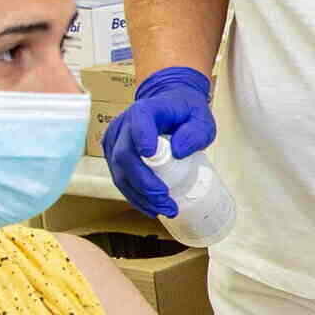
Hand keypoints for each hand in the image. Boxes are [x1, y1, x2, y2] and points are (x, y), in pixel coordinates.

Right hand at [100, 65, 216, 217]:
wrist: (169, 105)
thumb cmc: (186, 112)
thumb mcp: (201, 118)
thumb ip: (195, 132)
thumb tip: (178, 151)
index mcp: (145, 110)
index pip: (138, 123)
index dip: (142, 139)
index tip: (151, 156)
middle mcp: (123, 125)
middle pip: (125, 157)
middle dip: (145, 184)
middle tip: (167, 203)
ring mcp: (114, 141)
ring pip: (119, 173)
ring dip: (140, 196)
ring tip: (164, 209)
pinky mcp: (112, 155)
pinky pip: (120, 178)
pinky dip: (134, 196)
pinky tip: (151, 207)